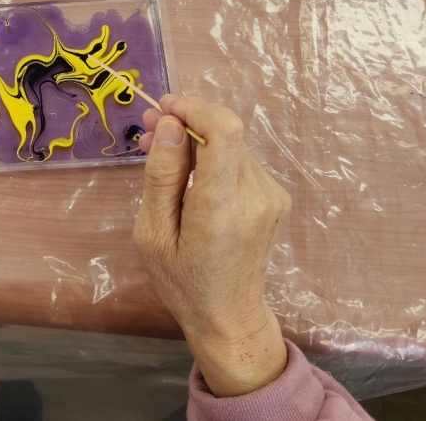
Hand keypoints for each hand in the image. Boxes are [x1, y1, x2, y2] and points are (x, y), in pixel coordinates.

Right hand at [135, 95, 290, 396]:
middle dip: (188, 119)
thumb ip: (162, 176)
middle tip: (150, 124)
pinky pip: (240, 160)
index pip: (224, 132)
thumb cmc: (182, 281)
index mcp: (222, 208)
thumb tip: (170, 125)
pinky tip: (190, 170)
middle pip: (227, 131)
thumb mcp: (152, 233)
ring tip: (163, 150)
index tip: (163, 107)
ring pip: (232, 143)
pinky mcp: (274, 197)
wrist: (230, 317)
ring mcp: (271, 196)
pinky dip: (213, 155)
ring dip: (198, 137)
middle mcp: (255, 196)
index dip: (194, 108)